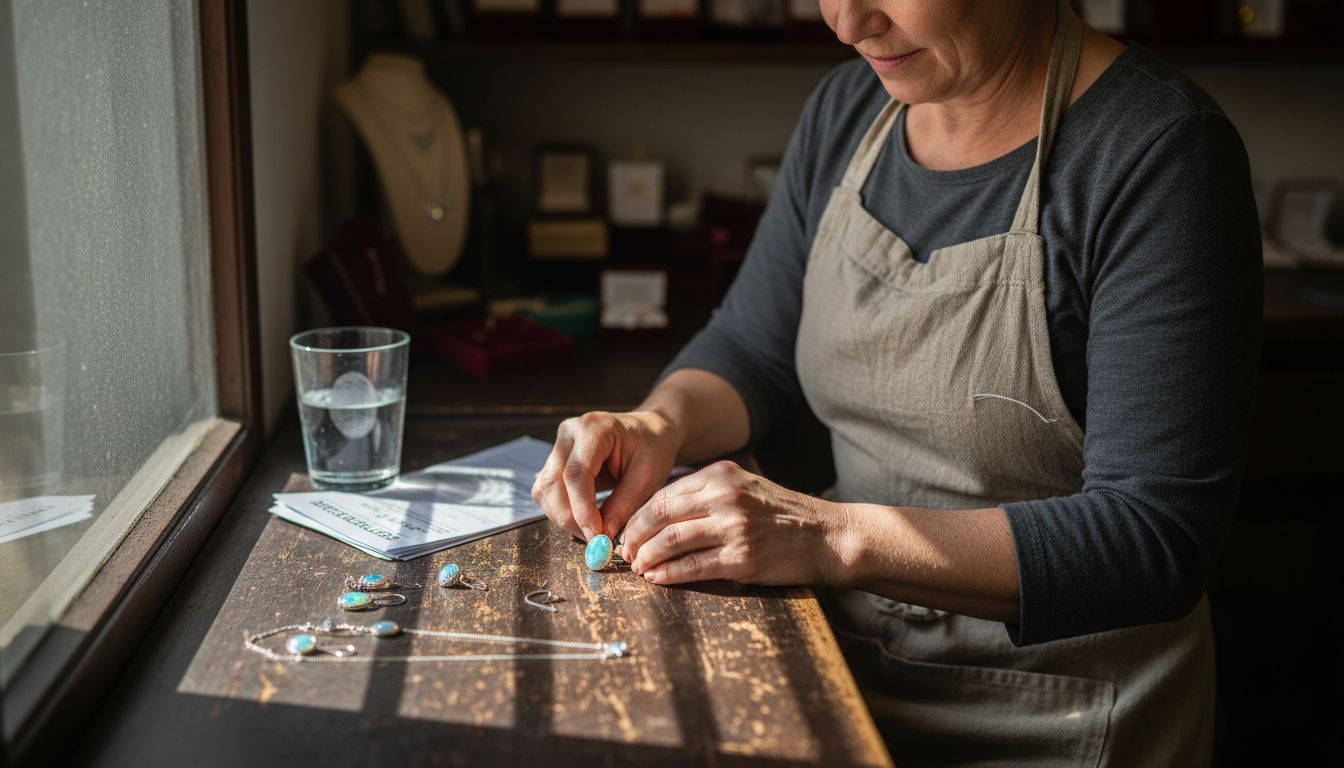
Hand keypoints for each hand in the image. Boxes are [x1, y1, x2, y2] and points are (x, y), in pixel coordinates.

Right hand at [531, 410, 681, 541]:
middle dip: (570, 518)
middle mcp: (569, 433)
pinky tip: (585, 519)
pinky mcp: (556, 460)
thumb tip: (602, 536)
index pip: (576, 473)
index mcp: (594, 428)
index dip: (582, 509)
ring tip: (592, 531)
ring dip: (563, 517)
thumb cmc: (652, 449)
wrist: (649, 432)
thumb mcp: (648, 477)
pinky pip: (548, 491)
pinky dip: (562, 510)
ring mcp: (559, 446)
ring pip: (545, 490)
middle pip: (553, 483)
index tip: (596, 535)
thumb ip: (624, 505)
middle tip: (594, 541)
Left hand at [620, 460, 850, 586]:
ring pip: (671, 541)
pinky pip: (693, 567)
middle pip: (660, 515)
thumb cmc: (782, 515)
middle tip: (624, 552)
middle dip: (635, 537)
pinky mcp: (741, 558)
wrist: (827, 536)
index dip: (638, 516)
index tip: (627, 531)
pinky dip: (669, 575)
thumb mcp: (744, 487)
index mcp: (721, 475)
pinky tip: (658, 578)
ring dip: (647, 557)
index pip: (664, 494)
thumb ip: (706, 494)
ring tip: (637, 567)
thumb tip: (659, 514)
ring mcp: (733, 527)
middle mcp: (724, 497)